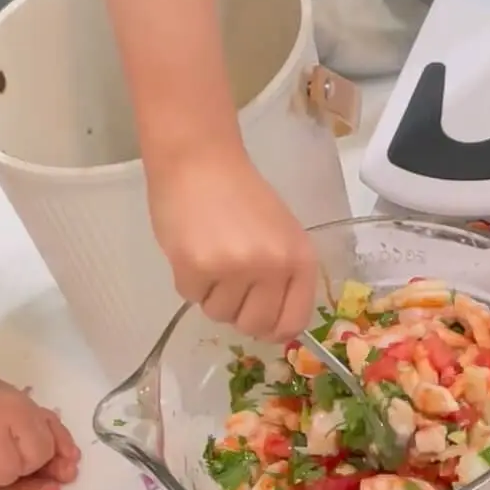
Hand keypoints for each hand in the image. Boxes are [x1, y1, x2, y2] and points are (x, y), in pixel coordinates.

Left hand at [0, 369, 79, 489]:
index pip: (8, 469)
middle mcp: (19, 416)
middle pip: (36, 458)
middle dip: (23, 470)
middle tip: (4, 465)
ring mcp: (33, 411)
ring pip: (51, 448)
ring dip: (42, 462)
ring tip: (30, 466)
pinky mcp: (41, 409)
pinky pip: (61, 431)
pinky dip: (65, 446)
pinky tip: (69, 459)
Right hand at [149, 140, 317, 340]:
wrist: (200, 160)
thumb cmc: (241, 196)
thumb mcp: (281, 233)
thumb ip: (284, 276)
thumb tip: (275, 328)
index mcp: (300, 259)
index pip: (293, 322)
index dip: (273, 329)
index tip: (260, 321)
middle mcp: (273, 267)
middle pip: (255, 326)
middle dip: (238, 313)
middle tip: (229, 285)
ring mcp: (235, 269)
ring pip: (220, 314)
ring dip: (211, 295)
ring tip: (211, 257)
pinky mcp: (197, 268)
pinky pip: (192, 298)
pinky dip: (189, 281)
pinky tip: (192, 249)